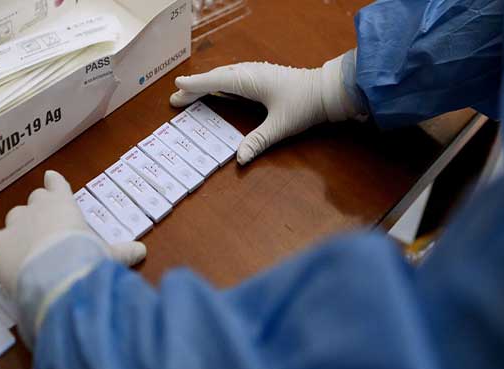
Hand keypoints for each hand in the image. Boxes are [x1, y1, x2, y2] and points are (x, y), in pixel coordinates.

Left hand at [0, 171, 145, 297]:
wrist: (56, 276)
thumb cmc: (85, 258)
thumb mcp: (109, 255)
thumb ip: (123, 252)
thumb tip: (142, 251)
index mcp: (65, 205)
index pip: (58, 187)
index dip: (56, 184)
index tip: (53, 178)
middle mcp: (38, 209)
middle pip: (36, 199)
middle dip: (40, 206)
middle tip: (48, 219)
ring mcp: (15, 226)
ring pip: (15, 215)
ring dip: (20, 221)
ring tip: (27, 233)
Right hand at [170, 52, 367, 164]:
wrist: (328, 90)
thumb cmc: (305, 104)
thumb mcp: (281, 126)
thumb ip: (258, 141)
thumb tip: (239, 160)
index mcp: (250, 80)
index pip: (216, 81)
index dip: (195, 85)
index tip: (176, 87)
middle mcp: (250, 73)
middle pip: (216, 78)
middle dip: (195, 88)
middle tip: (175, 99)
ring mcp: (257, 73)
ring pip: (225, 76)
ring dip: (207, 85)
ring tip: (190, 95)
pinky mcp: (263, 78)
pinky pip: (234, 78)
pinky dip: (220, 84)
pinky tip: (217, 91)